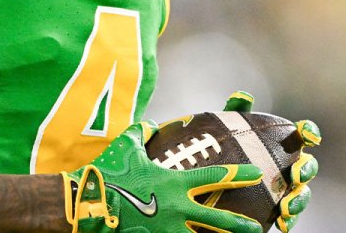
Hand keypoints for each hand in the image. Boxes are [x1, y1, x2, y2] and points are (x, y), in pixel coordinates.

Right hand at [63, 121, 263, 232]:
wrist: (87, 204)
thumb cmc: (107, 173)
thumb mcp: (127, 146)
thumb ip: (142, 132)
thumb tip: (151, 124)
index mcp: (175, 183)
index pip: (216, 178)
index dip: (239, 176)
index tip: (257, 174)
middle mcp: (177, 208)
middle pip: (218, 219)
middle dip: (240, 224)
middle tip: (258, 227)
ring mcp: (167, 229)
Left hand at [222, 92, 320, 232]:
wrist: (206, 187)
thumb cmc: (220, 152)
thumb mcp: (223, 130)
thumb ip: (234, 112)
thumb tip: (242, 96)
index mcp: (281, 144)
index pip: (302, 135)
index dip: (309, 132)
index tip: (306, 134)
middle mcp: (288, 167)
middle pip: (307, 166)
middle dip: (306, 169)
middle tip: (295, 173)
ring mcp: (284, 190)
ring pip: (301, 194)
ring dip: (299, 199)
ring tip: (287, 205)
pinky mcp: (276, 212)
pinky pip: (289, 218)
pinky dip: (289, 221)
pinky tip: (282, 224)